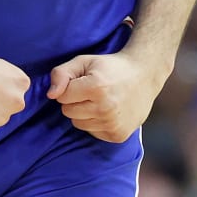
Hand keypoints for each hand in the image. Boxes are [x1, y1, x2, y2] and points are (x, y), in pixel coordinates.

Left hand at [48, 52, 162, 143]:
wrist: (145, 75)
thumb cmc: (110, 67)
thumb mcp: (84, 61)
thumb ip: (62, 73)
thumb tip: (51, 95)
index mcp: (96, 88)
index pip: (62, 97)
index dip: (70, 87)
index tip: (84, 81)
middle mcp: (105, 108)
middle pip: (68, 112)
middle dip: (75, 101)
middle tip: (93, 91)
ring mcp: (113, 124)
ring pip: (79, 124)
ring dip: (85, 113)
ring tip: (102, 100)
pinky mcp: (118, 135)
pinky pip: (92, 132)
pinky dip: (96, 123)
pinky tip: (109, 111)